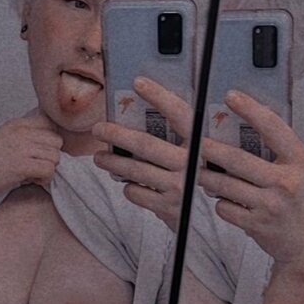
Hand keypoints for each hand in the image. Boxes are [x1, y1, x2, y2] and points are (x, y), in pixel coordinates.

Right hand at [0, 113, 63, 199]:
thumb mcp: (3, 138)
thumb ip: (23, 136)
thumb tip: (49, 144)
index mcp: (17, 123)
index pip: (49, 124)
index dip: (48, 141)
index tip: (38, 153)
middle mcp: (21, 132)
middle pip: (57, 141)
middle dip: (50, 156)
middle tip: (35, 166)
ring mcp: (23, 148)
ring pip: (56, 157)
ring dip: (47, 169)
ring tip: (31, 174)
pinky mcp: (23, 165)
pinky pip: (49, 170)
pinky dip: (44, 179)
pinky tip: (31, 180)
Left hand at [92, 77, 190, 231]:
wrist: (205, 220)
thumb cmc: (194, 176)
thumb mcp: (194, 152)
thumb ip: (176, 136)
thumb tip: (139, 111)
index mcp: (200, 143)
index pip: (179, 114)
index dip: (160, 97)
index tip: (138, 82)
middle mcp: (191, 164)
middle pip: (146, 144)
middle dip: (117, 135)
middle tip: (98, 129)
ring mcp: (180, 187)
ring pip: (135, 170)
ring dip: (112, 162)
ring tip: (99, 157)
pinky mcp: (168, 208)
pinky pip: (136, 192)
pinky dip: (128, 186)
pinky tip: (127, 183)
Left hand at [199, 90, 303, 272]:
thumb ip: (280, 155)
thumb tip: (246, 130)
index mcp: (300, 163)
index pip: (273, 128)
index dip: (250, 109)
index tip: (231, 95)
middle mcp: (286, 183)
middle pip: (238, 160)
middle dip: (210, 149)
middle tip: (192, 138)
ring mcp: (270, 206)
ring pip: (225, 185)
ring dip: (207, 176)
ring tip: (197, 170)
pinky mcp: (257, 225)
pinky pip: (225, 207)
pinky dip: (221, 203)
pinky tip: (225, 202)